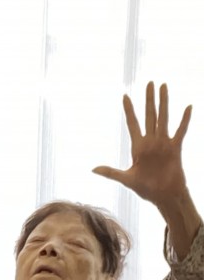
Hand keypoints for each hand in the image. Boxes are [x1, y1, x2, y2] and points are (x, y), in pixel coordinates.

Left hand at [93, 82, 190, 208]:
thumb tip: (93, 169)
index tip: (125, 96)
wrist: (164, 196)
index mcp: (138, 147)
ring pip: (163, 118)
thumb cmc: (146, 189)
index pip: (132, 123)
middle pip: (149, 115)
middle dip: (148, 99)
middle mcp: (151, 142)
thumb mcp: (126, 179)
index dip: (129, 110)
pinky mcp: (175, 148)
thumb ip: (111, 172)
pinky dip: (184, 120)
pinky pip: (180, 131)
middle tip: (149, 82)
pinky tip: (187, 107)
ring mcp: (163, 143)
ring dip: (163, 102)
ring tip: (164, 86)